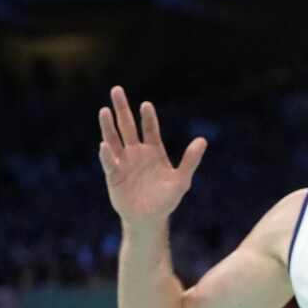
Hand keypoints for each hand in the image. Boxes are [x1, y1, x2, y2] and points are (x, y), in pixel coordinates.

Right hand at [98, 86, 206, 228]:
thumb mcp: (182, 180)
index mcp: (154, 151)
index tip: (146, 104)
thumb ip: (190, 160)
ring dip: (109, 126)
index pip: (150, 129)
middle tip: (117, 90)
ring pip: (114, 139)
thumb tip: (202, 140)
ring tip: (104, 110)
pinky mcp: (113, 175)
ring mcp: (123, 162)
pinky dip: (107, 154)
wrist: (149, 218)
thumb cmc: (167, 199)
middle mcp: (137, 152)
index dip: (148, 117)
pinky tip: (104, 145)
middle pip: (128, 126)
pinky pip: (109, 162)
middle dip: (123, 109)